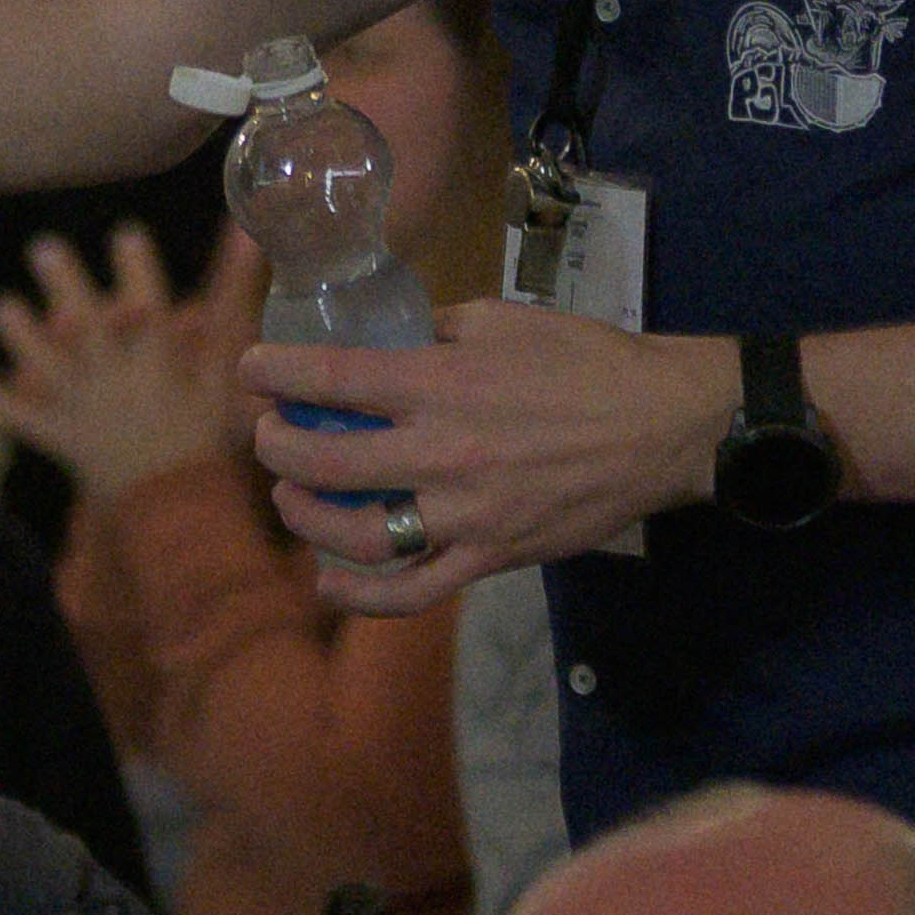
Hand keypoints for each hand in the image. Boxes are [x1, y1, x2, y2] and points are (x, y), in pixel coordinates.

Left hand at [0, 225, 258, 503]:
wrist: (177, 507)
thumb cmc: (202, 428)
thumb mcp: (223, 365)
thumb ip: (229, 297)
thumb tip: (247, 236)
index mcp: (157, 362)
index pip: (150, 309)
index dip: (138, 272)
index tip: (125, 234)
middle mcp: (116, 379)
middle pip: (89, 328)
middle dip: (66, 287)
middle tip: (44, 247)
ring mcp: (84, 408)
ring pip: (48, 368)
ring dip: (23, 337)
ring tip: (2, 304)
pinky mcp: (61, 436)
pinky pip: (23, 421)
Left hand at [239, 299, 726, 610]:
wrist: (664, 427)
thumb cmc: (587, 361)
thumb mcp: (502, 319)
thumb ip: (433, 332)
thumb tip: (381, 341)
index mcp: (444, 381)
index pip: (332, 377)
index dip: (275, 373)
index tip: (250, 369)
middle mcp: (443, 451)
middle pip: (325, 459)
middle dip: (276, 445)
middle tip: (268, 433)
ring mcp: (465, 515)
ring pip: (355, 534)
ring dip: (305, 517)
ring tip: (291, 495)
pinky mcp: (491, 557)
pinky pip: (413, 591)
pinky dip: (361, 595)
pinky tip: (329, 581)